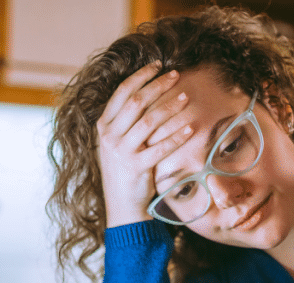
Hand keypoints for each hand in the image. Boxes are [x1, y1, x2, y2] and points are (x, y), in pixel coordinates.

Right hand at [96, 62, 195, 226]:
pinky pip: (160, 148)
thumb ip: (125, 121)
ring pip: (149, 121)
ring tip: (186, 97)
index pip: (122, 92)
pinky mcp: (136, 168)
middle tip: (176, 75)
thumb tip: (146, 92)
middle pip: (136, 102)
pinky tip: (190, 128)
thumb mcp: (117, 143)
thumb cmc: (125, 171)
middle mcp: (109, 137)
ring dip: (169, 106)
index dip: (141, 76)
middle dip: (158, 85)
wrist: (122, 206)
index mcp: (103, 126)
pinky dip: (176, 136)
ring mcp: (121, 152)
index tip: (158, 65)